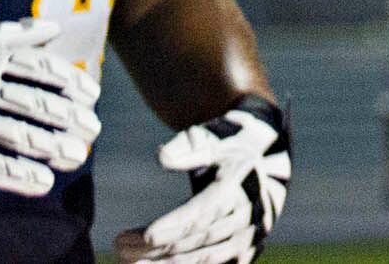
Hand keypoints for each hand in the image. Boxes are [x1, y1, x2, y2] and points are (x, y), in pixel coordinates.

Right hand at [0, 14, 101, 196]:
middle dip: (67, 118)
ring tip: (77, 158)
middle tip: (94, 130)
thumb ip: (14, 35)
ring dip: (50, 148)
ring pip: (14, 134)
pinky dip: (15, 175)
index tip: (92, 96)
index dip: (67, 83)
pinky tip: (42, 183)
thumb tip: (54, 28)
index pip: (36, 70)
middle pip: (32, 103)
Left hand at [118, 96, 291, 263]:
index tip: (140, 236)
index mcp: (236, 188)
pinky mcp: (245, 251)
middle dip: (156, 248)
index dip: (170, 227)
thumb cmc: (228, 145)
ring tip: (131, 262)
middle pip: (196, 241)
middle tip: (120, 247)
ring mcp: (247, 238)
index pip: (199, 215)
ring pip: (204, 259)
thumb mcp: (210, 137)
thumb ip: (188, 148)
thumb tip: (161, 157)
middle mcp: (244, 217)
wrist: (268, 158)